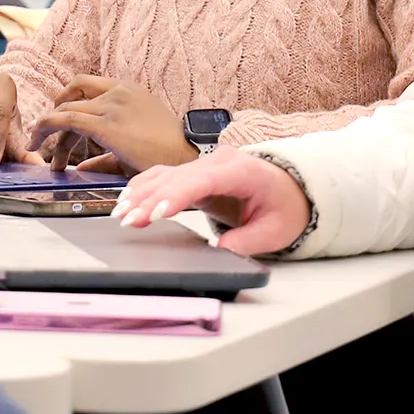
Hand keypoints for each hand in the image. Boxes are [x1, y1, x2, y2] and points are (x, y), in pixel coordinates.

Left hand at [29, 75, 194, 173]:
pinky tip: (40, 141)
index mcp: (127, 88)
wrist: (184, 158)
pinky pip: (68, 120)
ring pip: (67, 110)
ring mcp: (112, 105)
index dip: (66, 98)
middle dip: (54, 116)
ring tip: (37, 147)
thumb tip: (83, 166)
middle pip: (73, 97)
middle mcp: (117, 91)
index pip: (85, 84)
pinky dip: (48, 128)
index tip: (56, 116)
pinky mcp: (106, 124)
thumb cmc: (166, 152)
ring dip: (48, 129)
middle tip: (43, 137)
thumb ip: (105, 153)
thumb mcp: (133, 143)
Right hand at [112, 149, 311, 256]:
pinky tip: (127, 198)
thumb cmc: (285, 206)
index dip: (177, 195)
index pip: (202, 180)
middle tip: (128, 221)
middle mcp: (217, 161)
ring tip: (121, 212)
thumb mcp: (275, 231)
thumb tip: (219, 251)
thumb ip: (247, 241)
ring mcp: (204, 164)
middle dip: (150, 199)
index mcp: (240, 170)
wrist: (292, 187)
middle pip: (176, 177)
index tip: (156, 213)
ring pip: (165, 173)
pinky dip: (144, 185)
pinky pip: (164, 174)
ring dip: (141, 192)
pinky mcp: (194, 172)